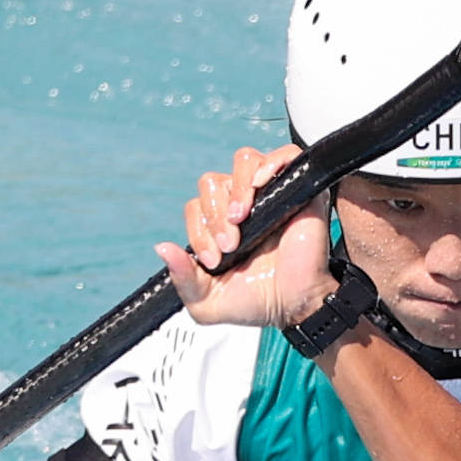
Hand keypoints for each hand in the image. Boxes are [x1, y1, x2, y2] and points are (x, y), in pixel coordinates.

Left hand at [156, 144, 333, 331]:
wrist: (295, 306)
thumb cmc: (256, 302)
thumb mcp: (207, 302)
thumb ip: (182, 278)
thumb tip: (162, 248)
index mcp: (219, 224)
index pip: (196, 206)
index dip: (199, 230)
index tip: (215, 259)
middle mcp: (242, 204)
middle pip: (213, 182)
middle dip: (215, 215)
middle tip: (231, 244)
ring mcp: (270, 192)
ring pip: (243, 161)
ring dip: (237, 189)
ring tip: (242, 217)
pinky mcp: (298, 186)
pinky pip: (285, 154)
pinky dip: (271, 162)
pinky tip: (261, 184)